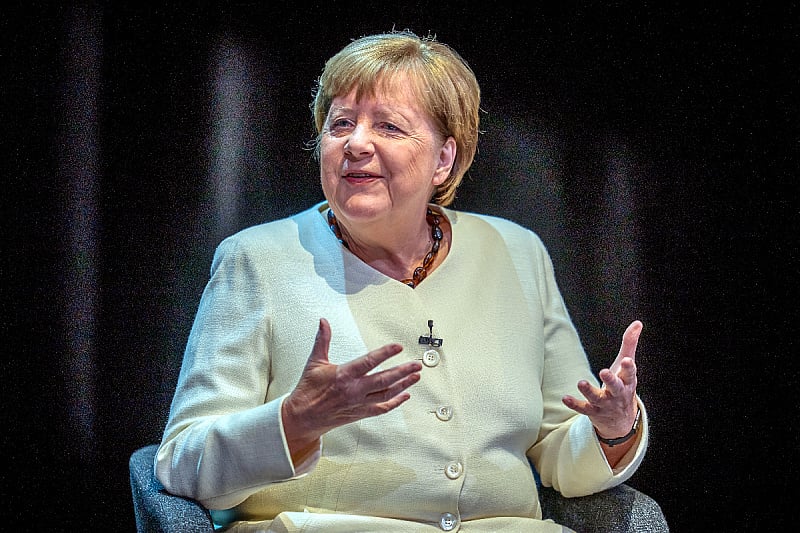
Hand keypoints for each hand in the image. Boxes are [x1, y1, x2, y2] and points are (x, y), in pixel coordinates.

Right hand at [282, 318, 421, 458]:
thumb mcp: (315, 362)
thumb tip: (323, 322)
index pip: (369, 361)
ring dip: (403, 385)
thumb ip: (323, 340)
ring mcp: (359, 403)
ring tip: (415, 377)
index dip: (385, 353)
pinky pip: (382, 408)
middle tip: (416, 365)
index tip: (398, 347)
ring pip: (387, 394)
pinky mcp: (360, 413)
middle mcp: (354, 390)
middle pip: (384, 380)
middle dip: (403, 371)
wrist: (302, 417)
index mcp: (344, 374)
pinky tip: (405, 395)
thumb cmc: (308, 390)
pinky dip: (395, 402)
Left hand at [562, 320, 641, 438]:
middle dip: (611, 381)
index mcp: (627, 381)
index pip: (630, 374)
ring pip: (597, 398)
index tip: (626, 360)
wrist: (621, 420)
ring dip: (589, 391)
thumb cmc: (623, 385)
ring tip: (581, 383)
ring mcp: (605, 404)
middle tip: (604, 372)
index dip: (628, 368)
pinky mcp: (593, 411)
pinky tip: (565, 398)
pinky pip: (584, 409)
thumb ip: (630, 344)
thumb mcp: (627, 366)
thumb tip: (638, 323)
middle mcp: (617, 394)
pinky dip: (575, 404)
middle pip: (616, 388)